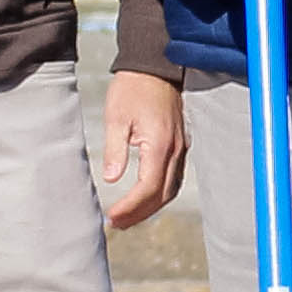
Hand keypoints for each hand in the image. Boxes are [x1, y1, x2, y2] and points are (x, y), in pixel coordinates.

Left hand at [95, 69, 182, 229]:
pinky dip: (159, 193)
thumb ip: (114, 150)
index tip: (111, 216)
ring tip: (128, 217)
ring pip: (171, 189)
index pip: (148, 187)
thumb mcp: (116, 117)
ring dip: (150, 207)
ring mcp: (181, 148)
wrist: (154, 66)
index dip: (130, 206)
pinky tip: (144, 197)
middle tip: (117, 224)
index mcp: (160, 144)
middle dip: (140, 213)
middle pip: (162, 195)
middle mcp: (175, 150)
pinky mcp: (180, 145)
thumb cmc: (133, 88)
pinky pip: (173, 178)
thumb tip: (111, 178)